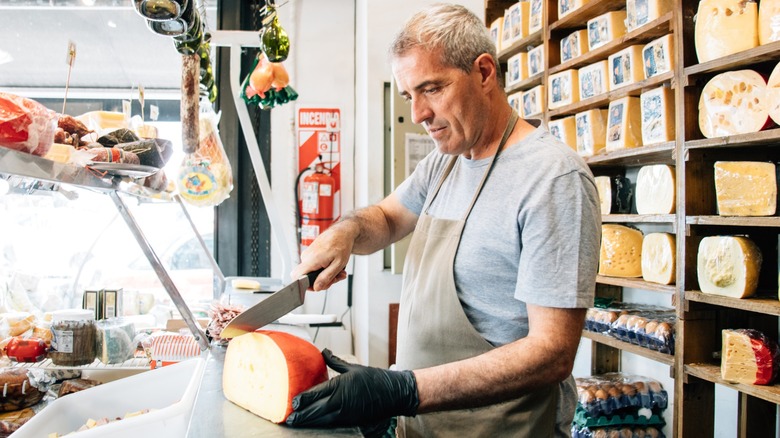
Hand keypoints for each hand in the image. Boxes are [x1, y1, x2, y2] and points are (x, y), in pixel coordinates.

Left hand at [286, 349, 418, 427]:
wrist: (393, 394)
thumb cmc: (374, 379)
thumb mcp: (353, 368)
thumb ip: (335, 361)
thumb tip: (323, 352)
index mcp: (340, 385)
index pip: (316, 394)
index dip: (303, 400)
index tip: (293, 403)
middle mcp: (341, 401)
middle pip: (316, 410)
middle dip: (301, 415)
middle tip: (288, 419)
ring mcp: (346, 413)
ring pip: (322, 420)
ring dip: (309, 422)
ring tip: (297, 424)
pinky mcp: (351, 420)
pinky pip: (332, 424)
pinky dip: (321, 424)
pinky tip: (314, 425)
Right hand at [292, 223, 353, 289]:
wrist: (342, 232)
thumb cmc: (341, 244)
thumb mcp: (338, 265)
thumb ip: (326, 277)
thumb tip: (316, 287)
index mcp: (312, 259)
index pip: (297, 277)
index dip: (306, 286)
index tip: (319, 285)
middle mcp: (306, 257)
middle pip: (308, 278)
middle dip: (323, 281)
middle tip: (336, 277)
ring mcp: (307, 255)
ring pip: (312, 273)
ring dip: (325, 275)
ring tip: (338, 271)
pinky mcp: (310, 254)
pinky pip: (314, 266)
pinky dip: (324, 269)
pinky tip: (333, 266)